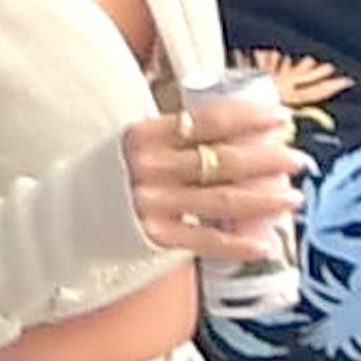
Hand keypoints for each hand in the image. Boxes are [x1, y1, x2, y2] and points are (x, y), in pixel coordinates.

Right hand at [122, 92, 304, 259]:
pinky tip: (264, 243)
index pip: (206, 121)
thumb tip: (230, 123)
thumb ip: (172, 134)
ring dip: (264, 199)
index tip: (279, 116)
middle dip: (267, 159)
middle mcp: (148, 167)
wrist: (61, 219)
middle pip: (221, 159)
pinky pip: (204, 239)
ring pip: (220, 199)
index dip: (247, 117)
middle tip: (299, 159)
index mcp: (144, 134)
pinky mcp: (153, 237)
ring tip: (293, 197)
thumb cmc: (106, 177)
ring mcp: (151, 203)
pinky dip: (237, 243)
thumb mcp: (133, 144)